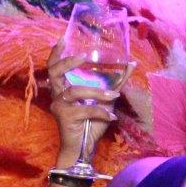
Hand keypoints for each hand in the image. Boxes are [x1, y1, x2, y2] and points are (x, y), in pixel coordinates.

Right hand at [44, 40, 132, 166]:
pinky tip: (112, 117)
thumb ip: (116, 83)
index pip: (54, 66)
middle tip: (84, 57)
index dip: (57, 52)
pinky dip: (101, 112)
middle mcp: (58, 94)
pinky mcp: (64, 117)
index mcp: (64, 88)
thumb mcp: (105, 100)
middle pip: (54, 72)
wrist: (84, 148)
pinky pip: (85, 109)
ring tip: (113, 96)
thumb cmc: (91, 123)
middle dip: (68, 62)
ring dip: (97, 93)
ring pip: (76, 91)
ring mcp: (59, 105)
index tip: (63, 38)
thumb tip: (131, 64)